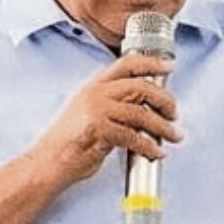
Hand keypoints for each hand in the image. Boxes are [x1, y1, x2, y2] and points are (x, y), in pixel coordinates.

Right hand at [29, 53, 181, 186]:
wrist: (49, 160)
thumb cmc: (69, 140)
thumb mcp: (88, 111)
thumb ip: (113, 102)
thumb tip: (144, 105)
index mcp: (94, 86)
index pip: (126, 64)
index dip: (150, 63)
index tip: (168, 66)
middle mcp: (96, 94)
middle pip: (140, 87)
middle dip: (164, 100)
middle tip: (174, 112)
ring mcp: (97, 111)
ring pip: (141, 113)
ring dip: (162, 126)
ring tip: (173, 135)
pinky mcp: (100, 131)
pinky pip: (134, 137)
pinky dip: (149, 146)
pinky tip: (156, 152)